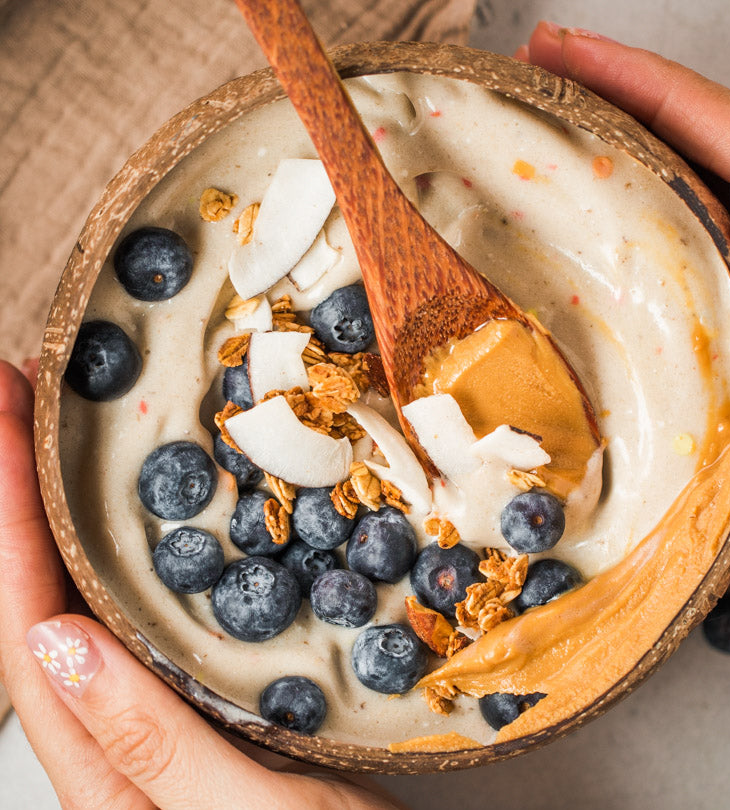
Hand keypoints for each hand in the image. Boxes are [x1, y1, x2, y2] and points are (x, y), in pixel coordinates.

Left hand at [0, 360, 400, 809]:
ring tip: (54, 428)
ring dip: (58, 505)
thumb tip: (61, 642)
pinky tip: (138, 505)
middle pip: (36, 593)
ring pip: (80, 592)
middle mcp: (111, 727)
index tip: (6, 416)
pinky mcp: (196, 691)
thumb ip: (149, 742)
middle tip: (18, 392)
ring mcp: (152, 705)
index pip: (27, 622)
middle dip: (17, 487)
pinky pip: (135, 604)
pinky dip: (121, 540)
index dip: (6, 513)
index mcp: (100, 766)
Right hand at [517, 22, 729, 663]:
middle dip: (617, 110)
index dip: (643, 87)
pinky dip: (623, 250)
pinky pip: (671, 282)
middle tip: (533, 82)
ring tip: (545, 146)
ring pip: (682, 219)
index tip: (558, 53)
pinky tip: (584, 246)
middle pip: (700, 164)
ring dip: (615, 173)